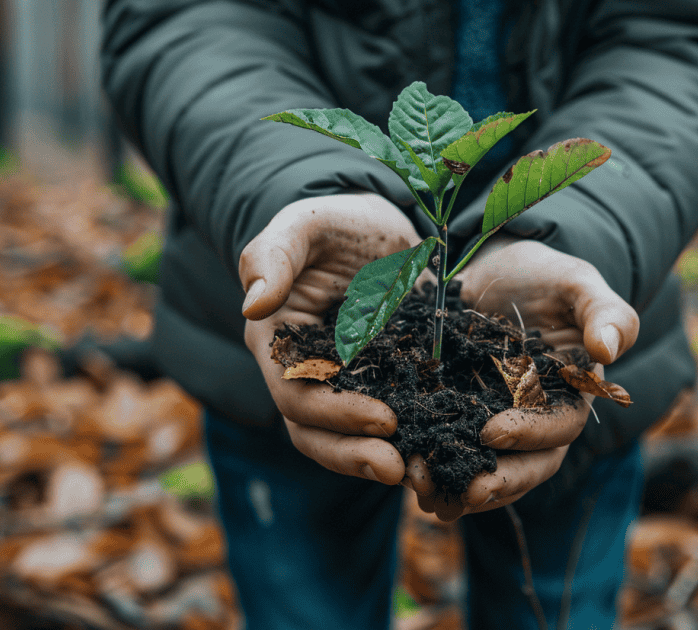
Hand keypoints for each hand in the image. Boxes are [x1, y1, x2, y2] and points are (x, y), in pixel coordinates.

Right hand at [238, 193, 423, 485]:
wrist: (380, 228)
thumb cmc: (335, 222)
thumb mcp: (306, 225)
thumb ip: (273, 256)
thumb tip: (253, 303)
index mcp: (277, 344)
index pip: (295, 394)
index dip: (335, 414)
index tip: (383, 420)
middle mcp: (306, 375)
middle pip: (317, 432)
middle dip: (354, 455)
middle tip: (400, 470)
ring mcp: (346, 386)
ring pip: (350, 439)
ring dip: (379, 461)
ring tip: (421, 475)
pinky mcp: (385, 386)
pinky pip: (394, 422)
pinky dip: (413, 440)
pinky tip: (445, 454)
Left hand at [404, 235, 638, 520]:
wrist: (495, 270)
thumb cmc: (545, 278)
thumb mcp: (577, 284)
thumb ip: (605, 314)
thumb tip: (606, 352)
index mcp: (570, 396)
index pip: (558, 428)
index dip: (529, 435)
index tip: (491, 433)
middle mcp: (535, 421)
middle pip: (526, 466)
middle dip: (496, 483)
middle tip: (463, 493)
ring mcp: (495, 424)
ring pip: (487, 471)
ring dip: (458, 487)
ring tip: (425, 490)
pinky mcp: (458, 419)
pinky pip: (450, 453)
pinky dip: (432, 468)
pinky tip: (405, 477)